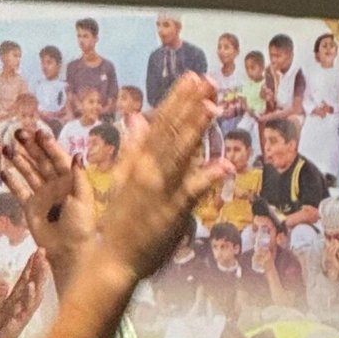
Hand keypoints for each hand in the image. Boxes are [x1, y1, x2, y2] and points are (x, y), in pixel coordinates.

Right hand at [0, 128, 95, 273]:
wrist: (68, 249)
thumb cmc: (80, 225)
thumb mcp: (84, 199)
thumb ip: (79, 177)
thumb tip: (77, 155)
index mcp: (70, 182)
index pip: (58, 159)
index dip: (49, 146)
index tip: (38, 132)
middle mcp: (56, 186)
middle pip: (41, 161)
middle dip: (30, 147)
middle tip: (18, 133)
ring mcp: (42, 195)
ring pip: (28, 172)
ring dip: (18, 159)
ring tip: (6, 147)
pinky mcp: (31, 207)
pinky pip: (19, 190)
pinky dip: (11, 180)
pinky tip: (3, 169)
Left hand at [0, 253, 46, 337]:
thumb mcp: (0, 309)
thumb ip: (2, 295)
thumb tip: (5, 282)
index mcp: (18, 303)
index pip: (28, 281)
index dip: (34, 266)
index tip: (40, 251)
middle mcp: (22, 310)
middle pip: (34, 288)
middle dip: (39, 271)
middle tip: (43, 255)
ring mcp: (19, 320)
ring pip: (31, 302)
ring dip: (34, 288)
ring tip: (35, 276)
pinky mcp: (12, 330)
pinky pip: (19, 317)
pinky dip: (24, 306)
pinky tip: (25, 297)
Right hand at [97, 75, 225, 281]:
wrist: (112, 258)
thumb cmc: (119, 222)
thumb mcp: (122, 178)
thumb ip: (132, 148)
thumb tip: (136, 118)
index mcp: (139, 161)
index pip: (160, 123)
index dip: (177, 100)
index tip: (192, 79)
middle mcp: (149, 170)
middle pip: (171, 132)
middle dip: (189, 105)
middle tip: (207, 81)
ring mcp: (161, 190)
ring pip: (181, 153)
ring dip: (196, 129)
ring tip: (212, 107)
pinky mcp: (173, 212)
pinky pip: (193, 192)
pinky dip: (208, 178)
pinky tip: (226, 165)